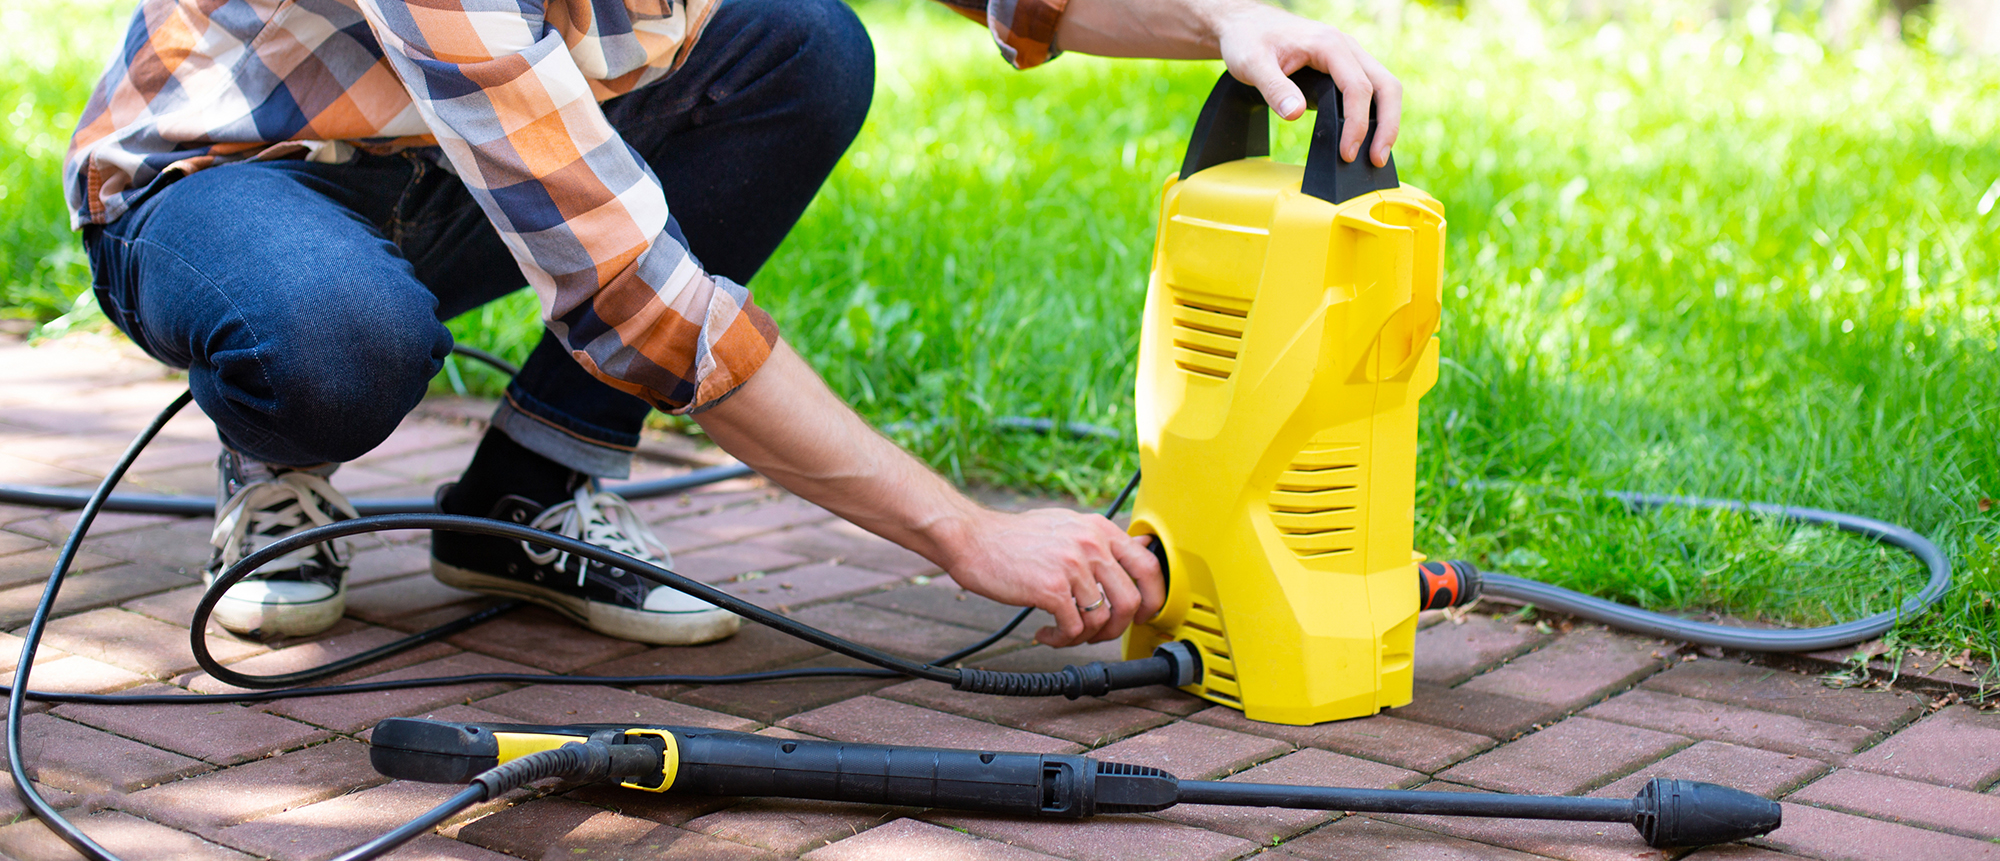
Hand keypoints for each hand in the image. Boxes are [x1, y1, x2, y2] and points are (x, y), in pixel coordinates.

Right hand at [942, 508, 1164, 647]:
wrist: (973, 539)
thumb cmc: (1015, 537)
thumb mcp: (1068, 526)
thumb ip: (1104, 540)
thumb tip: (1143, 545)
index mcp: (1099, 529)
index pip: (1148, 565)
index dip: (1153, 597)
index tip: (1141, 614)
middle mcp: (1091, 544)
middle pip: (1130, 600)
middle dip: (1118, 627)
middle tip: (1099, 633)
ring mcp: (1072, 566)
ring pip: (1102, 619)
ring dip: (1086, 637)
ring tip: (1065, 633)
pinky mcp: (1051, 588)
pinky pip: (1073, 629)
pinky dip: (1062, 640)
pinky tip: (1047, 634)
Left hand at [1213, 2, 1401, 166]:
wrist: (1245, 23)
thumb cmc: (1248, 39)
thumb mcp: (1252, 64)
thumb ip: (1274, 89)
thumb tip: (1295, 114)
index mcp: (1328, 44)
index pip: (1357, 87)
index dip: (1357, 124)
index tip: (1347, 152)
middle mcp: (1346, 47)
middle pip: (1386, 86)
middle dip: (1387, 125)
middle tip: (1377, 159)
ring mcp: (1348, 55)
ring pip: (1384, 86)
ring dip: (1385, 121)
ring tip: (1375, 154)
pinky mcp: (1344, 65)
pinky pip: (1370, 87)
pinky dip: (1375, 112)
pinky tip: (1366, 135)